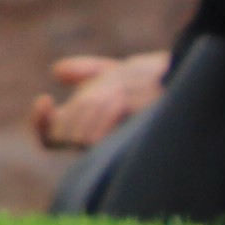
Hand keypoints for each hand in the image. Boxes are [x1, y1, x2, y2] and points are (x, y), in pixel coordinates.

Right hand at [33, 51, 172, 151]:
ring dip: (93, 111)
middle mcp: (95, 146)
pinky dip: (105, 117)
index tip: (46, 99)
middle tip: (99, 93)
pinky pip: (99, 140)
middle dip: (76, 110)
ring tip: (116, 95)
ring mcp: (111, 152)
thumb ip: (88, 71)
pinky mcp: (127, 152)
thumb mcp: (118, 73)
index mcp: (87, 129)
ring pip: (79, 137)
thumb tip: (57, 71)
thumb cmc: (156, 84)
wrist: (185, 88)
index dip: (39, 123)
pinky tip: (119, 101)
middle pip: (64, 133)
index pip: (48, 138)